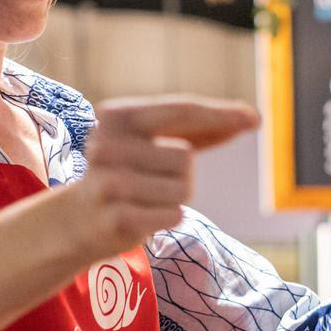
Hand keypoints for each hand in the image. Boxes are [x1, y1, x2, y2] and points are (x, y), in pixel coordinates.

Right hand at [62, 96, 258, 260]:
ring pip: (183, 189)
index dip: (220, 115)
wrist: (76, 220)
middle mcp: (107, 145)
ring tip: (143, 198)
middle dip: (181, 173)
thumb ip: (198, 129)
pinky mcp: (118, 218)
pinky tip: (141, 216)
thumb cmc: (128, 173)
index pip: (181, 111)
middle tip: (149, 180)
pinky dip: (167, 218)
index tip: (254, 118)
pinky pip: (174, 215)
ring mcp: (110, 183)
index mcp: (117, 116)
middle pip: (186, 157)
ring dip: (173, 198)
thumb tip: (251, 118)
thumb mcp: (151, 142)